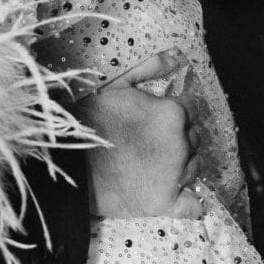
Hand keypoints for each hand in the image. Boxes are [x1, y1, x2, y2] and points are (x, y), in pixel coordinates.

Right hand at [77, 49, 198, 218]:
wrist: (69, 163)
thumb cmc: (89, 120)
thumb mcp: (115, 84)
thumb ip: (147, 68)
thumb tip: (173, 57)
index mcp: (172, 113)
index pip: (192, 109)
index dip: (175, 113)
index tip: (158, 119)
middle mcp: (180, 144)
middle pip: (194, 139)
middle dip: (179, 138)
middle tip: (151, 142)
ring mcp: (175, 175)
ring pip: (193, 167)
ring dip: (182, 165)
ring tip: (153, 164)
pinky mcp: (165, 202)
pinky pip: (193, 206)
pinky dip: (190, 202)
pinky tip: (179, 195)